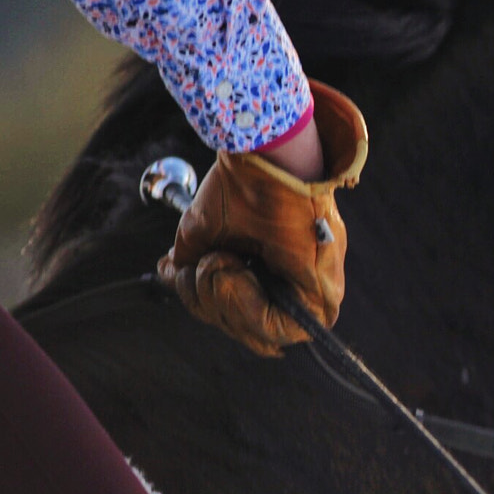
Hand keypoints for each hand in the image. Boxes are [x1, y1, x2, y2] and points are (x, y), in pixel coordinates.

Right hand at [157, 81, 367, 356]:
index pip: (240, 320)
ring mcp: (312, 295)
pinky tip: (229, 263)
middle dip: (207, 303)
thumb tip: (171, 274)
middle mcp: (296, 289)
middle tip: (200, 264)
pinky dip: (239, 300)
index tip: (191, 273)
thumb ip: (191, 263)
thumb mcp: (205, 232)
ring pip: (259, 335)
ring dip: (219, 296)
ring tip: (219, 256)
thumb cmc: (243, 186)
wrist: (268, 158)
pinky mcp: (321, 295)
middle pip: (246, 334)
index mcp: (273, 275)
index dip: (207, 306)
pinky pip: (276, 327)